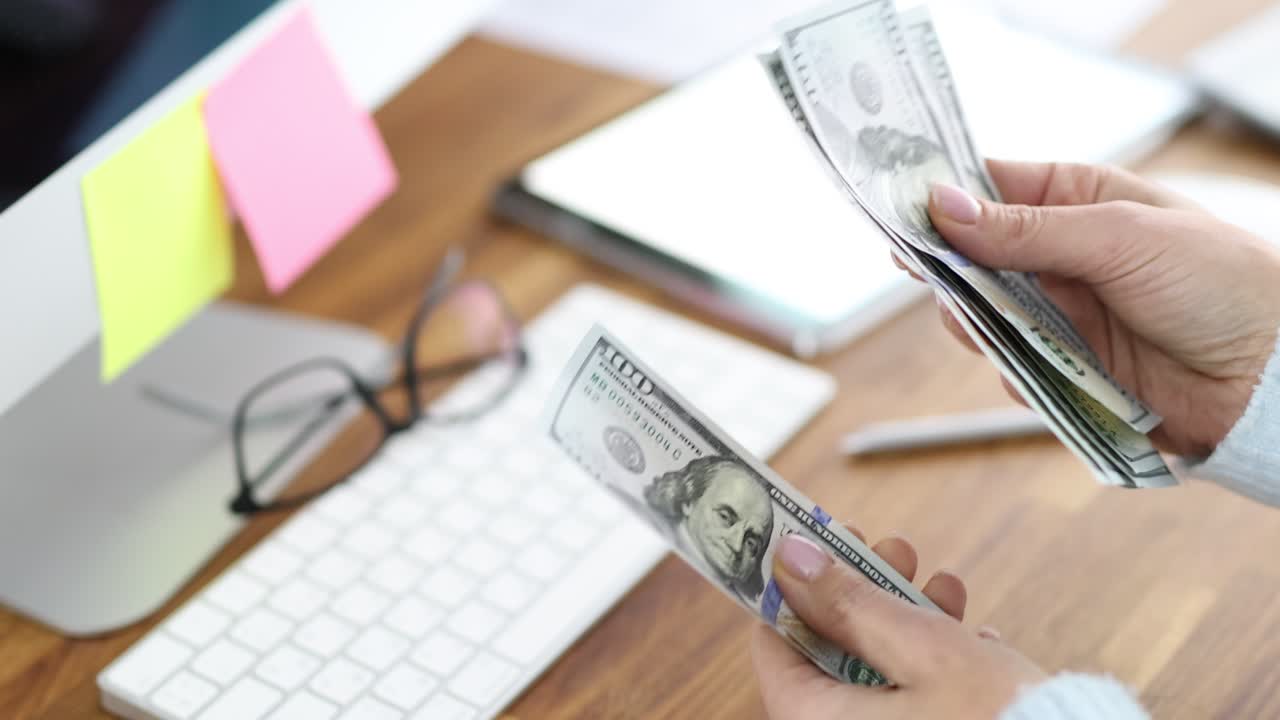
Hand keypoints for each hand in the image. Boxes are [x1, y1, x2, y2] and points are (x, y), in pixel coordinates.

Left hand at [752, 531, 1044, 719]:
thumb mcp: (919, 647)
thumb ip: (848, 601)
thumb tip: (789, 559)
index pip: (773, 646)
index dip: (792, 587)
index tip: (816, 543)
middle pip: (831, 650)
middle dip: (865, 591)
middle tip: (893, 549)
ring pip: (879, 669)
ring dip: (910, 617)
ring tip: (945, 583)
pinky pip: (916, 699)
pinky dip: (938, 661)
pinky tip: (975, 637)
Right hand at [916, 160, 1279, 455]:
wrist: (1267, 379)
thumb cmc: (1218, 282)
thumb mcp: (1119, 237)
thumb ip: (1025, 229)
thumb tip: (945, 206)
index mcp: (1077, 201)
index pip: (990, 187)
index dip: (942, 196)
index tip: (901, 209)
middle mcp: (1060, 256)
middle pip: (971, 256)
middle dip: (950, 268)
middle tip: (932, 274)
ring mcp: (1060, 313)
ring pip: (979, 315)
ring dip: (975, 321)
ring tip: (991, 324)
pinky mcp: (1063, 367)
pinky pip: (1009, 367)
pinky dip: (1014, 370)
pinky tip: (1044, 367)